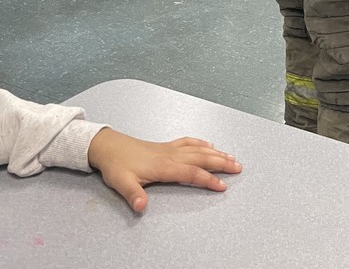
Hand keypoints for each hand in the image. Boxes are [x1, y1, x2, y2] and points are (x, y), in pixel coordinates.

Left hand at [87, 127, 241, 213]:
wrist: (109, 146)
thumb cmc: (117, 166)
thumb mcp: (121, 183)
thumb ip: (134, 195)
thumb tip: (142, 207)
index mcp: (164, 166)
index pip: (192, 173)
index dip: (208, 180)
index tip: (223, 186)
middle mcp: (171, 155)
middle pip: (202, 158)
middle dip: (221, 163)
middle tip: (239, 167)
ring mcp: (170, 148)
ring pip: (198, 149)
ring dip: (216, 152)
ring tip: (231, 157)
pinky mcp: (166, 145)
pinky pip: (188, 142)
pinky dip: (201, 143)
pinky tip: (209, 144)